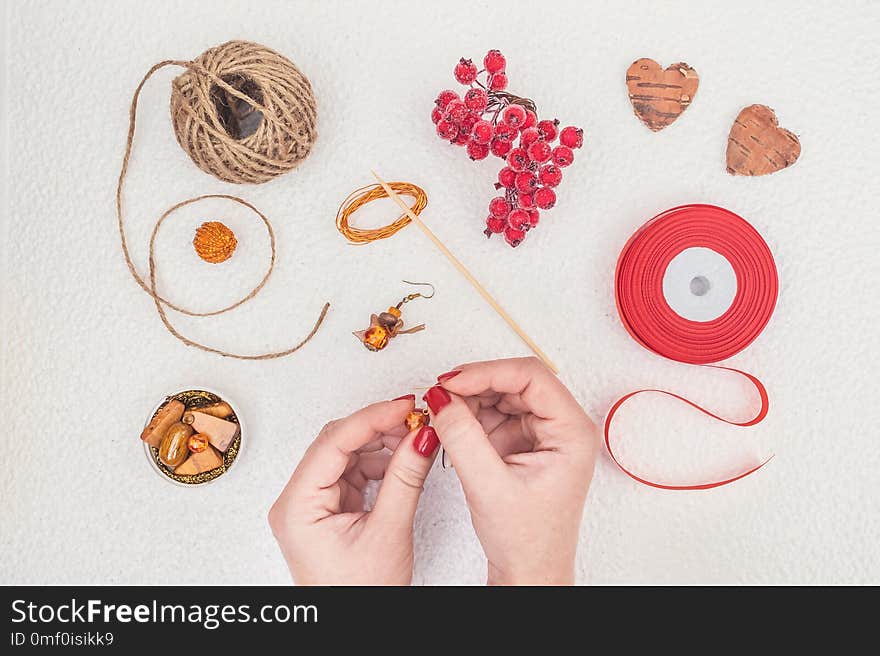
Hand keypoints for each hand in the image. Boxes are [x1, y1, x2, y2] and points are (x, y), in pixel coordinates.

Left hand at [268, 396, 439, 584]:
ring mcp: (312, 504)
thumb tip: (421, 436)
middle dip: (378, 428)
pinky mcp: (329, 509)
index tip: (404, 404)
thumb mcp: (388, 532)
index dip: (371, 418)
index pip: (333, 443)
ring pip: (346, 454)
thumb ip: (405, 478)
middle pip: (336, 443)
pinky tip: (403, 460)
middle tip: (415, 417)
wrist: (355, 630)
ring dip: (381, 444)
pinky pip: (353, 472)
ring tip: (415, 438)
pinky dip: (379, 463)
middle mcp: (297, 501)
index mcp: (297, 507)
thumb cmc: (360, 595)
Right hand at [424, 357, 597, 584]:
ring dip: (471, 399)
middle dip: (476, 384)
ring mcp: (543, 433)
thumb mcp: (488, 486)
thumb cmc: (527, 540)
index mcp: (572, 432)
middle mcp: (563, 427)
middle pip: (516, 381)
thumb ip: (463, 437)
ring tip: (443, 413)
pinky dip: (471, 416)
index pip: (531, 377)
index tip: (453, 381)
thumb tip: (442, 397)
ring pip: (503, 395)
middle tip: (440, 394)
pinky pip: (495, 414)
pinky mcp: (524, 442)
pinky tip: (453, 426)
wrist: (529, 572)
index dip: (488, 372)